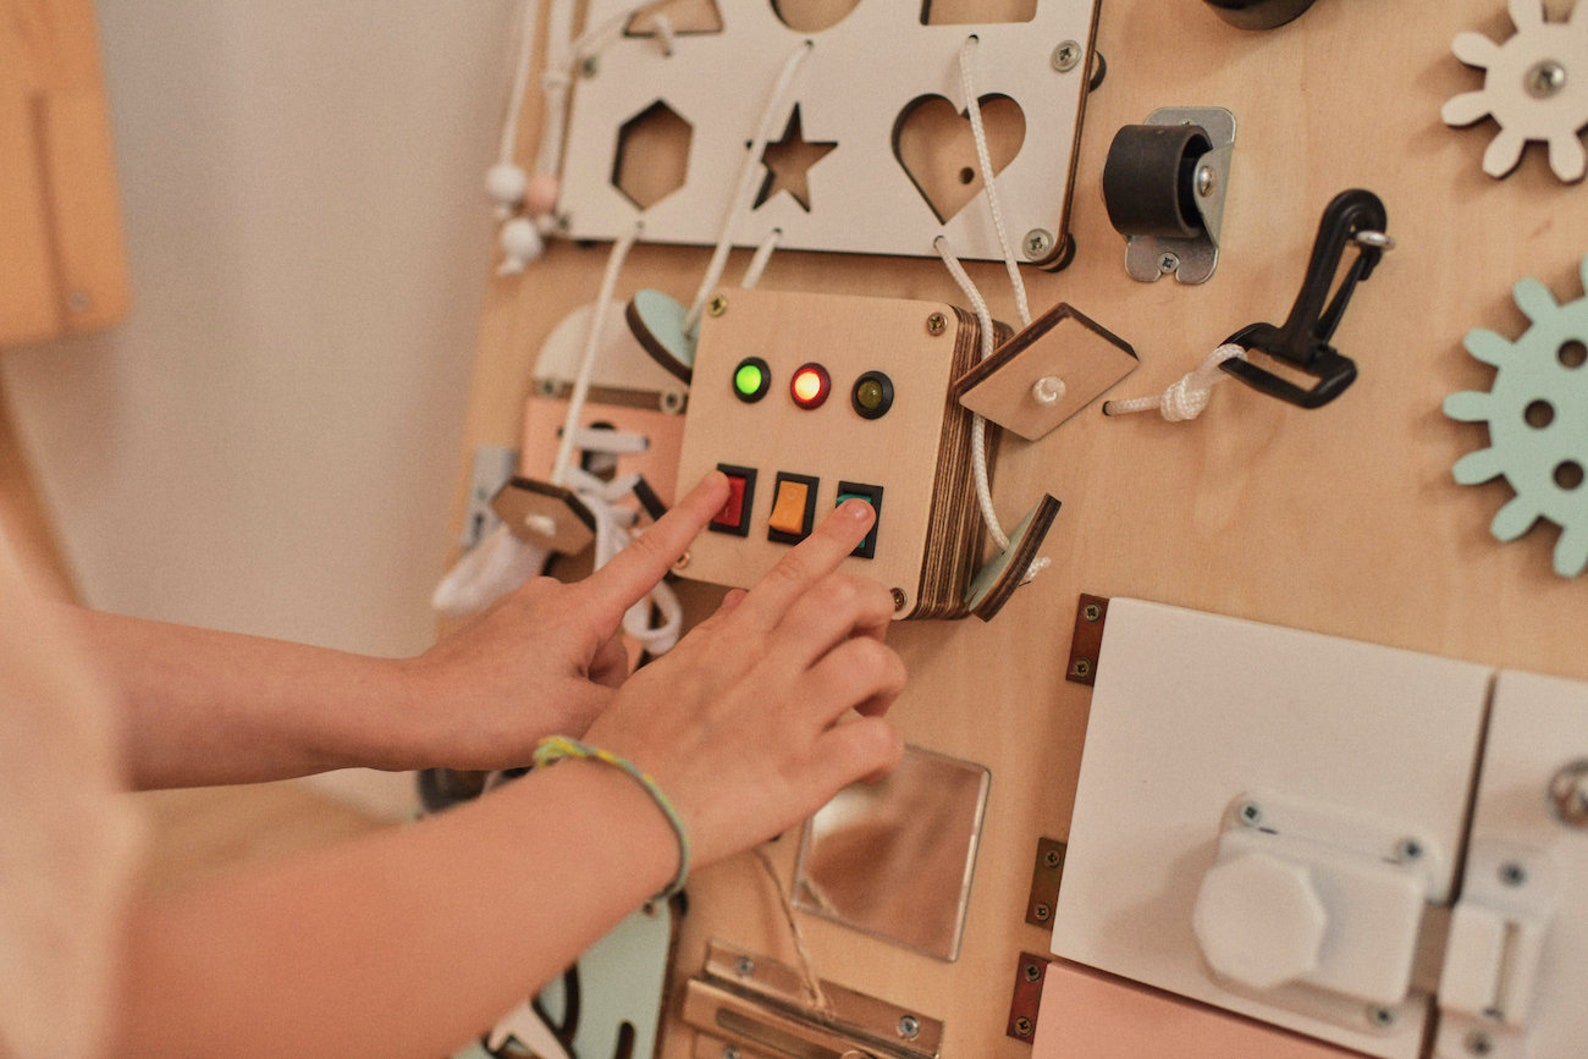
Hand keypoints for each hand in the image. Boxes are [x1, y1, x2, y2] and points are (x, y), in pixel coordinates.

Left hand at [403, 472, 736, 769]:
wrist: (410, 714)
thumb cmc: (483, 712)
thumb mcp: (580, 718)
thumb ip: (632, 701)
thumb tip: (643, 692)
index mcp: (581, 609)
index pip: (652, 556)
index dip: (690, 518)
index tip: (718, 484)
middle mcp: (555, 598)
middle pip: (615, 637)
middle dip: (604, 679)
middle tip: (563, 711)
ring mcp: (527, 613)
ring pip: (583, 653)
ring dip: (572, 688)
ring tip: (532, 714)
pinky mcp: (506, 632)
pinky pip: (551, 658)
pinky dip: (545, 687)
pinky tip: (517, 711)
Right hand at [581, 497, 906, 868]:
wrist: (619, 811)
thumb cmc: (632, 751)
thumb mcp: (665, 674)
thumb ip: (713, 637)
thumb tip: (742, 604)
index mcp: (731, 641)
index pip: (792, 570)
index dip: (833, 536)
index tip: (858, 515)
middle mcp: (765, 667)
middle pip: (846, 598)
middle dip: (875, 607)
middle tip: (872, 634)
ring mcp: (788, 716)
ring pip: (872, 662)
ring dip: (888, 678)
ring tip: (874, 704)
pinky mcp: (805, 771)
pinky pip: (875, 742)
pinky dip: (887, 748)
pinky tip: (870, 761)